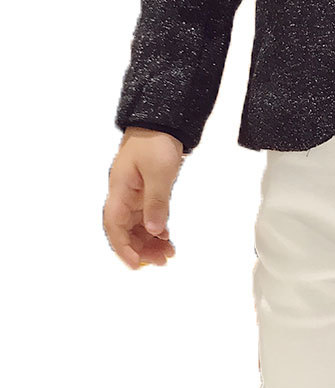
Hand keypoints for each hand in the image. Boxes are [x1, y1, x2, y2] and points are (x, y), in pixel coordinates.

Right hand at [103, 127, 183, 269]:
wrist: (162, 122)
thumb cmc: (156, 142)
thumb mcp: (159, 173)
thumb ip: (157, 203)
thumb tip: (154, 230)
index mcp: (119, 189)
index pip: (114, 225)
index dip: (123, 247)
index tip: (136, 265)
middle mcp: (123, 195)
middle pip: (125, 230)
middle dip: (140, 249)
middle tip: (162, 262)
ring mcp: (134, 195)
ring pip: (137, 226)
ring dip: (150, 243)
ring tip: (168, 255)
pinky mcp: (146, 193)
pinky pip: (147, 218)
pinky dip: (156, 231)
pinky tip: (167, 240)